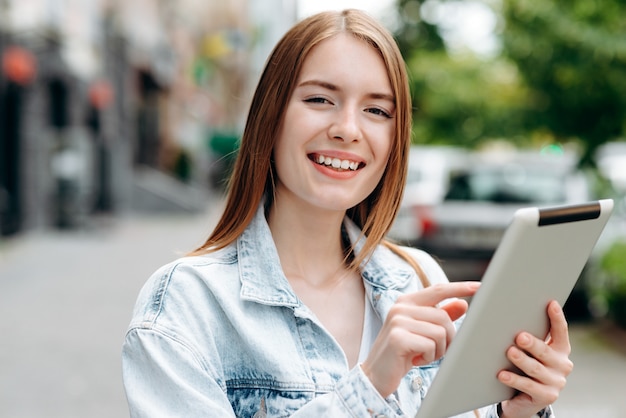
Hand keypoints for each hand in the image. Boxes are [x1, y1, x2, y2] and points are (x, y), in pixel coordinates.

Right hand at [361, 281, 479, 397]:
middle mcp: (400, 307)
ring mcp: (397, 321)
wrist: (376, 375)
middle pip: (444, 317)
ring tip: (423, 355)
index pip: (438, 290)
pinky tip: (416, 360)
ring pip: (440, 332)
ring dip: (438, 350)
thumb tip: (463, 303)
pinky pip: (431, 346)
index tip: (479, 286)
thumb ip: (441, 316)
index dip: (459, 287)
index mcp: (406, 302)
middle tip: (436, 351)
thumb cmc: (402, 352)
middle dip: (448, 338)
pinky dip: (430, 357)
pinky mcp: (398, 338)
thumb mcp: (423, 332)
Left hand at [497, 300, 573, 417]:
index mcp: (561, 349)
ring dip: (522, 360)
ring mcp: (556, 382)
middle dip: (532, 344)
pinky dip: (513, 379)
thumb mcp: (531, 351)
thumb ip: (529, 336)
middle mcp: (562, 365)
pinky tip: (502, 374)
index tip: (550, 303)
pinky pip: (527, 386)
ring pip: (535, 369)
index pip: (561, 332)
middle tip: (519, 336)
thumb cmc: (525, 367)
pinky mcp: (546, 397)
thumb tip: (511, 314)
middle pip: (545, 352)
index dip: (557, 318)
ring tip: (510, 352)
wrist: (525, 399)